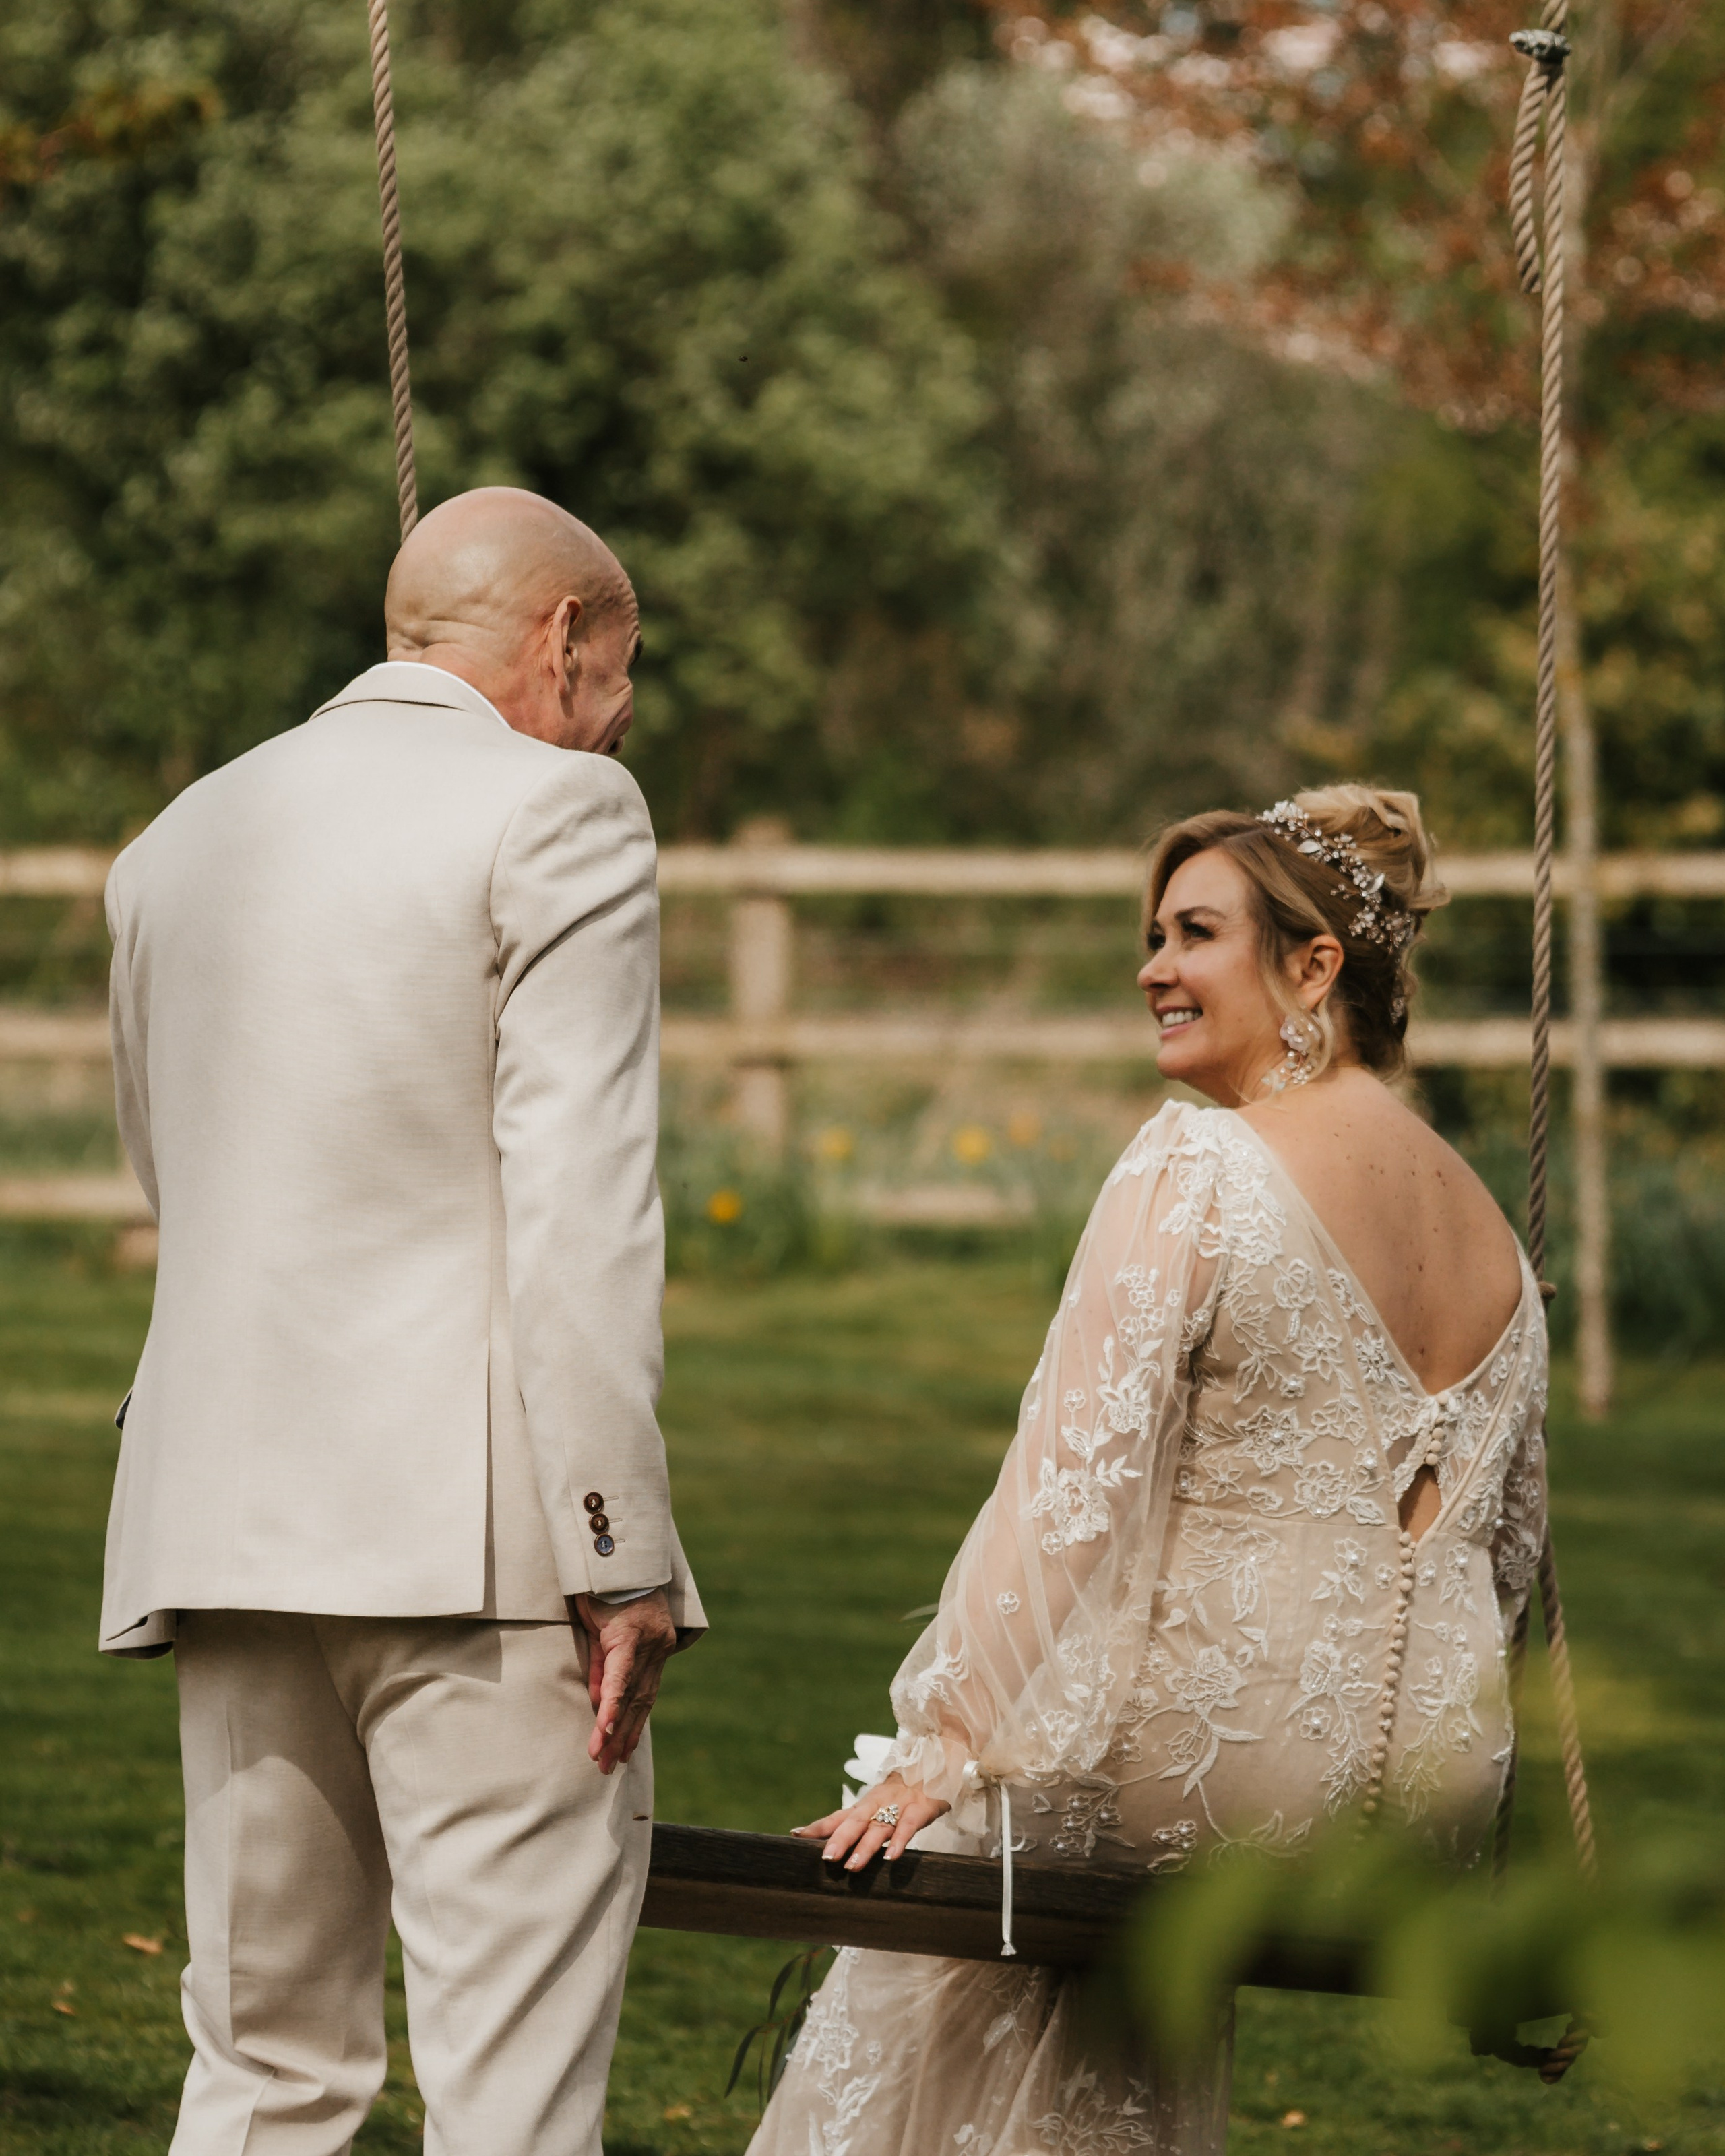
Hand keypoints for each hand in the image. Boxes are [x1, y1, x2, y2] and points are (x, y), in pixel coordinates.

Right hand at [571, 1590, 676, 1773]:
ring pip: (632, 1694)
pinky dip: (614, 1702)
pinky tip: (606, 1725)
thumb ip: (605, 1669)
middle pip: (641, 1701)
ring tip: (601, 1756)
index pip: (645, 1695)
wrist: (614, 1556)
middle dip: (625, 1737)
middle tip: (610, 1768)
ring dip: (615, 1729)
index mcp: (655, 1649)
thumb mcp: (603, 1635)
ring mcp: (648, 1642)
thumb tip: (601, 1703)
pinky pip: (621, 1675)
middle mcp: (658, 1648)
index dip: (634, 1725)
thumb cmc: (608, 1592)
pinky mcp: (630, 1636)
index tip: (624, 1753)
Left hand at [793, 1773, 949, 1869]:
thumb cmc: (901, 1795)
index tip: (796, 1835)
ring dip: (865, 1847)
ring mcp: (898, 1806)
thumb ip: (858, 1824)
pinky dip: (899, 1841)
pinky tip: (891, 1857)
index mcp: (864, 1805)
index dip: (818, 1826)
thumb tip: (830, 1845)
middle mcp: (877, 1804)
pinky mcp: (919, 1809)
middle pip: (854, 1822)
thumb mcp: (878, 1807)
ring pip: (879, 1827)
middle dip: (839, 1840)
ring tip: (853, 1866)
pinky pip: (908, 1827)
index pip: (837, 1817)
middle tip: (826, 1858)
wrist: (934, 1765)